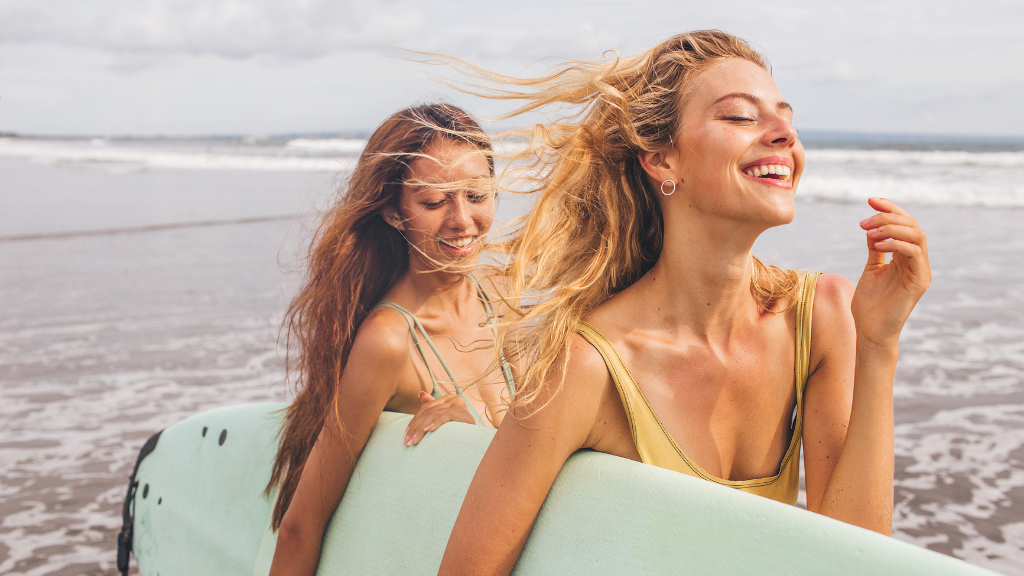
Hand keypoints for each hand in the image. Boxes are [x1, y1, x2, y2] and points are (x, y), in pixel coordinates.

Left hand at [403, 392, 474, 445]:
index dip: (414, 422)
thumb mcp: (442, 419)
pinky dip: (436, 423)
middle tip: (407, 442)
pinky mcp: (463, 413)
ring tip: (414, 440)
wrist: (476, 440)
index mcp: (447, 399)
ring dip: (421, 429)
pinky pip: (446, 416)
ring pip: (433, 415)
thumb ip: (432, 408)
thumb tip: (420, 394)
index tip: (405, 435)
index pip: (425, 409)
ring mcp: (458, 405)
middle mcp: (452, 399)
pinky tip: (429, 431)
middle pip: (428, 412)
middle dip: (415, 428)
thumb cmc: (458, 431)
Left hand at [851, 197, 931, 347]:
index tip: (870, 200)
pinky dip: (896, 244)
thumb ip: (875, 249)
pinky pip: (913, 253)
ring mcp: (921, 271)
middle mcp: (917, 261)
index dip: (890, 209)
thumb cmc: (869, 304)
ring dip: (891, 228)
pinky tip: (876, 245)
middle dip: (887, 217)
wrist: (870, 331)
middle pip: (912, 225)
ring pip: (917, 235)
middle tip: (864, 221)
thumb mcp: (871, 269)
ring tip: (868, 231)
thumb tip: (871, 227)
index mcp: (906, 257)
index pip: (905, 224)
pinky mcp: (920, 281)